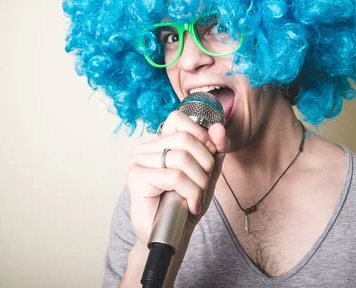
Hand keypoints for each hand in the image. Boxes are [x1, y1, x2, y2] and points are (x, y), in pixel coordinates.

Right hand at [126, 110, 228, 247]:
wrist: (172, 236)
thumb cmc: (186, 203)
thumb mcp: (208, 172)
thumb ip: (215, 149)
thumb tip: (219, 127)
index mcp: (159, 142)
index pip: (179, 119)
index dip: (201, 136)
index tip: (208, 158)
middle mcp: (145, 148)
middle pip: (186, 140)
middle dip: (205, 164)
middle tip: (203, 185)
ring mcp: (138, 162)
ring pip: (182, 158)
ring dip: (199, 182)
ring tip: (196, 197)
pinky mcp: (136, 178)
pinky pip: (175, 176)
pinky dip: (191, 193)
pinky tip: (189, 205)